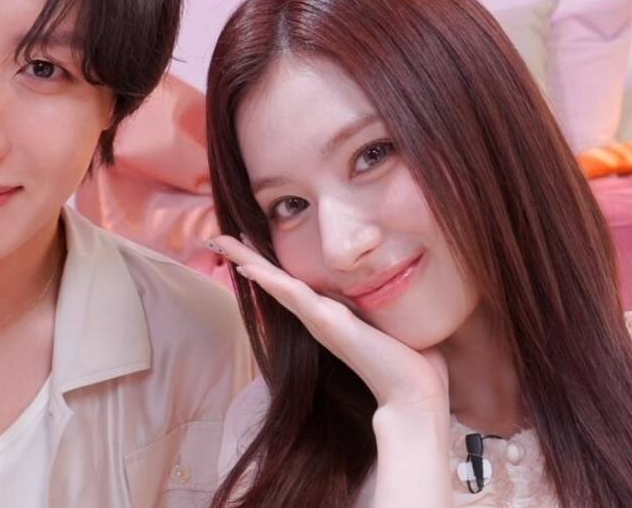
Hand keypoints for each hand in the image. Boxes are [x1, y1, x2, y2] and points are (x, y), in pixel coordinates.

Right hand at [210, 235, 448, 412]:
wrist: (414, 394)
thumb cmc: (411, 362)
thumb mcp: (391, 322)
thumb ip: (384, 308)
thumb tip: (398, 292)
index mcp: (331, 315)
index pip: (292, 283)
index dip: (268, 264)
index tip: (247, 245)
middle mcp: (318, 317)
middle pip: (274, 281)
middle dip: (245, 257)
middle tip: (217, 238)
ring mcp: (319, 321)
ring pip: (275, 283)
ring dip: (248, 261)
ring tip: (223, 242)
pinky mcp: (327, 323)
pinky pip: (291, 294)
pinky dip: (268, 278)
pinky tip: (249, 265)